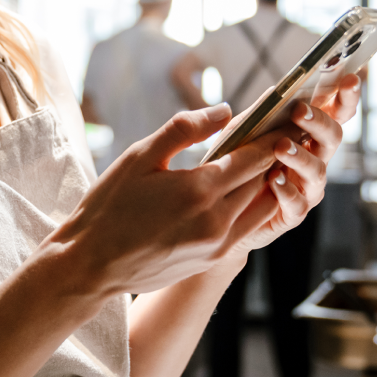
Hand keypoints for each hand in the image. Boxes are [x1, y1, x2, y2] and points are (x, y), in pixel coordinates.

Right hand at [46, 104, 288, 298]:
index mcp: (198, 189)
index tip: (284, 116)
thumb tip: (225, 111)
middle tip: (284, 130)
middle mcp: (216, 220)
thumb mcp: (139, 157)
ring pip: (263, 206)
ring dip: (269, 182)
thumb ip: (184, 130)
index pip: (254, 156)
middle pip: (264, 180)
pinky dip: (254, 204)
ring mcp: (217, 244)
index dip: (273, 134)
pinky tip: (245, 188)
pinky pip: (248, 226)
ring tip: (268, 158)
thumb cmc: (109, 205)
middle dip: (275, 154)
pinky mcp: (213, 259)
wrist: (92, 265)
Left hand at [226, 74, 362, 257]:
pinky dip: (287, 190)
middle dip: (320, 123)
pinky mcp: (292, 214)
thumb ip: (262, 114)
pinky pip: (297, 204)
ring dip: (301, 156)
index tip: (350, 78)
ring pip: (317, 171)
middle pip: (333, 138)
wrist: (221, 208)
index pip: (335, 113)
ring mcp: (307, 188)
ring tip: (281, 146)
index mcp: (308, 136)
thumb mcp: (244, 133)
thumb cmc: (236, 163)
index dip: (346, 97)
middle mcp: (315, 160)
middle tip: (301, 111)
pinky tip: (274, 180)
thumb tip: (277, 89)